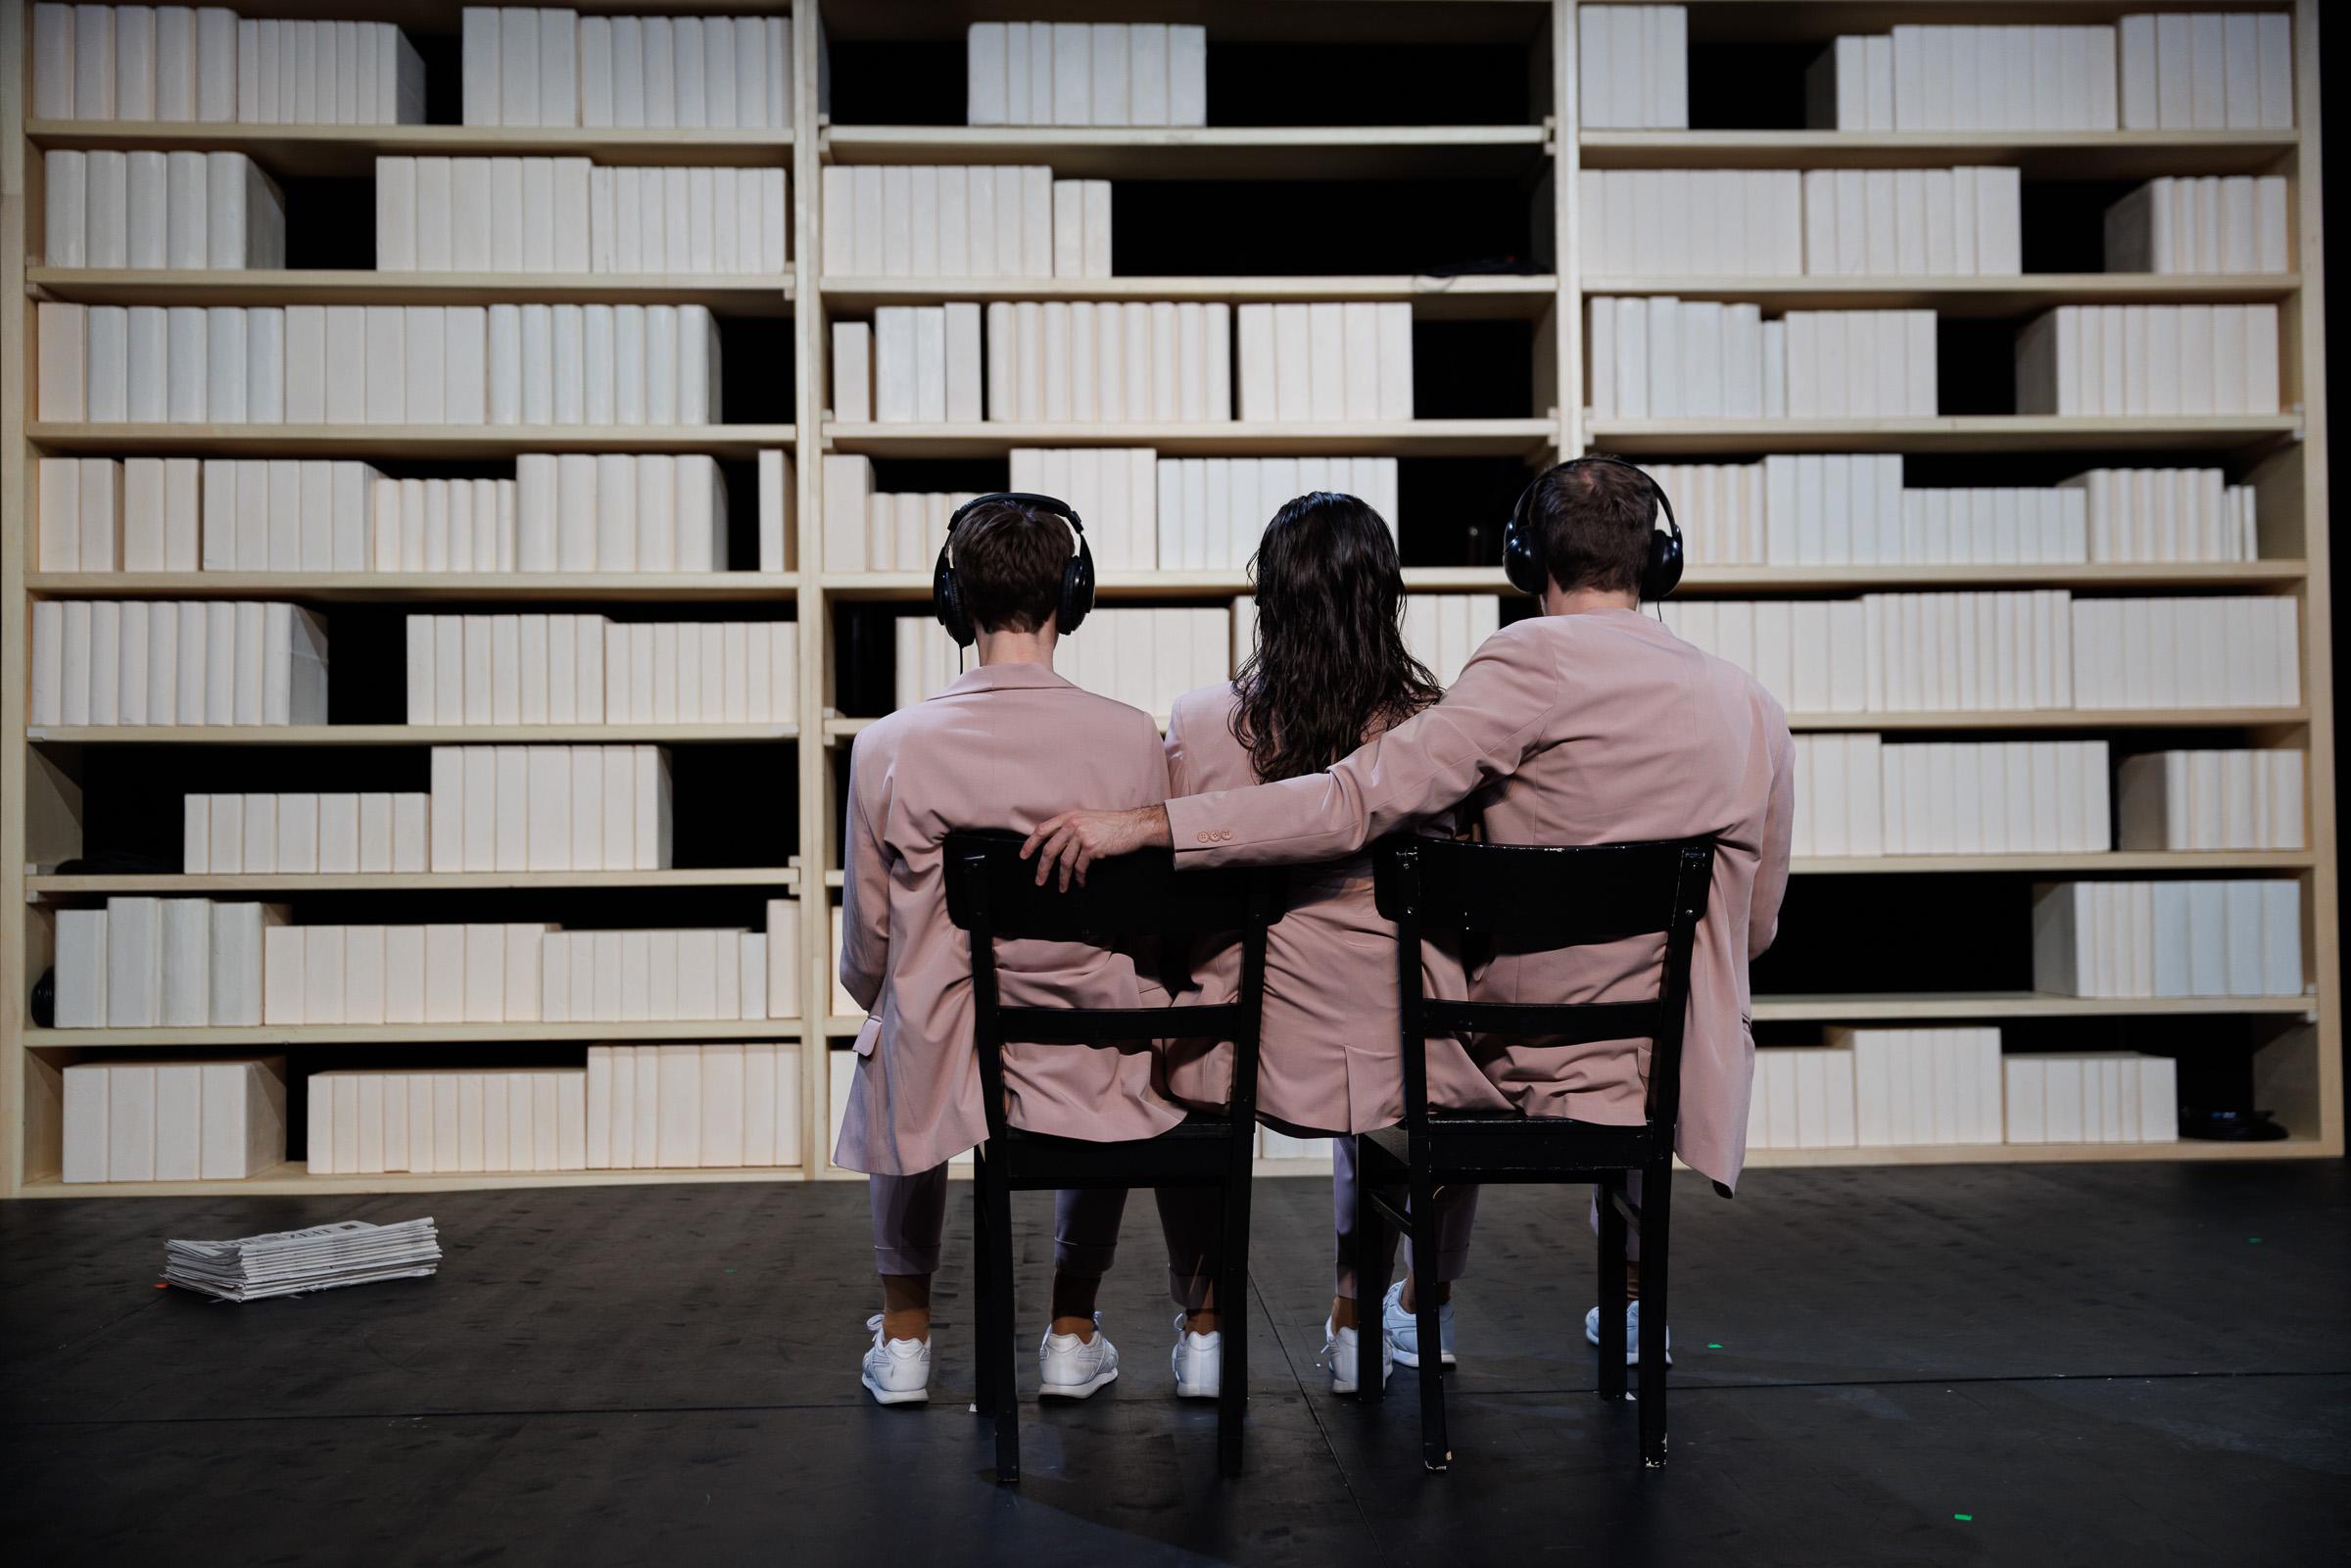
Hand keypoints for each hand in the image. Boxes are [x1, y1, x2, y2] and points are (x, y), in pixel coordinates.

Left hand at [1021, 805, 1171, 888]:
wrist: (1133, 826)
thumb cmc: (1112, 824)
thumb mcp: (1088, 819)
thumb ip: (1071, 828)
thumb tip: (1057, 845)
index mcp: (1069, 817)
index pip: (1042, 830)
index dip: (1030, 844)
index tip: (1024, 856)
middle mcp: (1073, 824)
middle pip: (1049, 849)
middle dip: (1042, 868)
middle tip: (1039, 880)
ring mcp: (1082, 835)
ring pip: (1064, 862)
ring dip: (1062, 878)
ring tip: (1062, 888)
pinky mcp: (1092, 847)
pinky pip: (1080, 867)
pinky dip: (1078, 877)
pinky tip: (1080, 882)